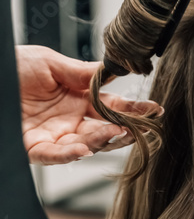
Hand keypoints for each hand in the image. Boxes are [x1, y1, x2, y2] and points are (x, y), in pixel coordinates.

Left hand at [17, 45, 162, 165]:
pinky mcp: (32, 148)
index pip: (113, 107)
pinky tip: (83, 149)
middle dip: (123, 130)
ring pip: (85, 146)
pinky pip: (53, 156)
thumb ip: (83, 72)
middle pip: (105, 131)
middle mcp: (69, 121)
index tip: (155, 109)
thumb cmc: (11, 66)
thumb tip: (114, 72)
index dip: (134, 109)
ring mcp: (53, 136)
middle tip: (138, 126)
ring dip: (100, 141)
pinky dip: (69, 155)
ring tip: (113, 132)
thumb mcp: (50, 62)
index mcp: (77, 98)